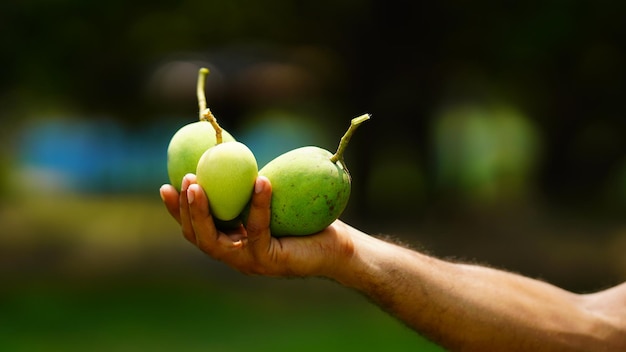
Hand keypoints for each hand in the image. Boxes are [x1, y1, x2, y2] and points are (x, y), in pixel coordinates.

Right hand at [160, 174, 354, 277]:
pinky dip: (257, 205)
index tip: (164, 186)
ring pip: (216, 242)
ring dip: (204, 213)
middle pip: (199, 237)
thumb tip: (229, 151)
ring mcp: (250, 262)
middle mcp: (235, 255)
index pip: (195, 228)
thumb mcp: (270, 199)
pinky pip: (258, 230)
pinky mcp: (270, 261)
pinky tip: (260, 181)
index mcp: (231, 241)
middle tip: (184, 182)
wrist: (336, 246)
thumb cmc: (303, 220)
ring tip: (199, 185)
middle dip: (185, 210)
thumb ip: (247, 186)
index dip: (176, 211)